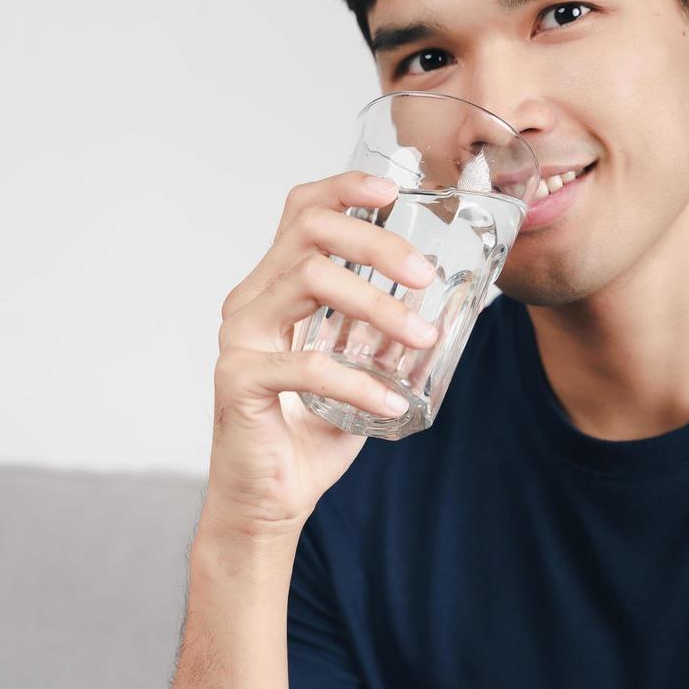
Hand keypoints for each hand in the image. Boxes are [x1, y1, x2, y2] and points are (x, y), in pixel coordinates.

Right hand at [205, 170, 439, 539]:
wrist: (272, 500)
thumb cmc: (312, 431)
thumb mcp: (362, 370)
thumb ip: (389, 335)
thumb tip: (450, 305)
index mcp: (276, 287)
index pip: (301, 212)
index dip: (345, 189)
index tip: (394, 191)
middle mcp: (251, 301)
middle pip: (309, 232)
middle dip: (375, 241)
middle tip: (424, 273)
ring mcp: (240, 338)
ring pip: (308, 279)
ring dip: (376, 304)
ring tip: (421, 335)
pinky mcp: (238, 381)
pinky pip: (303, 365)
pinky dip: (356, 382)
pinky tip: (390, 404)